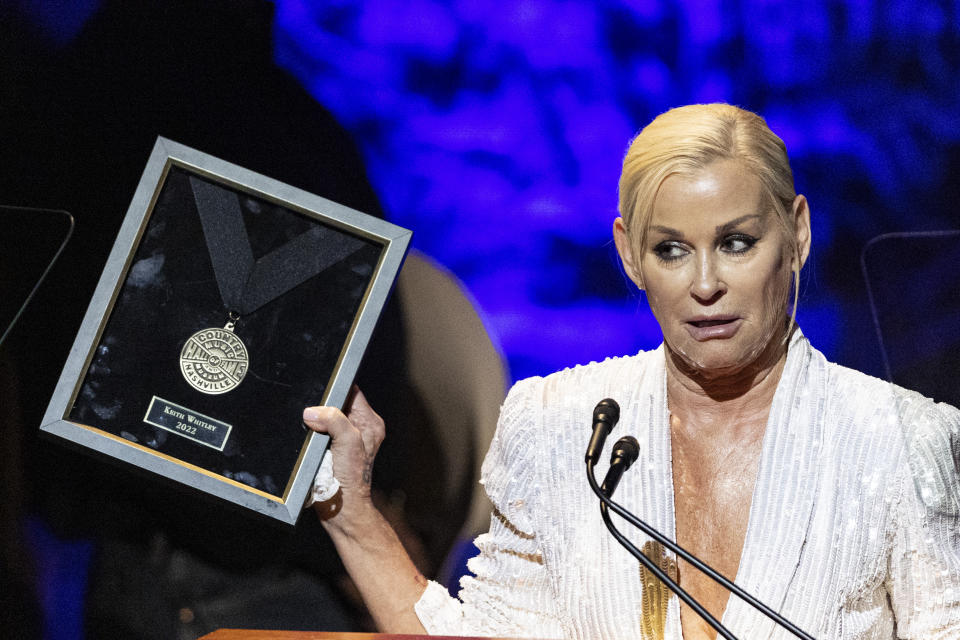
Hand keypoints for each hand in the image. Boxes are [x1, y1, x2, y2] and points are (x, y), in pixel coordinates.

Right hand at [303, 386, 384, 522]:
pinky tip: (312, 444)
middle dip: (323, 407)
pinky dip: (312, 436)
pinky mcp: (332, 450)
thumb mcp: (347, 442)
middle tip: (315, 418)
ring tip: (316, 436)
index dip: (336, 389)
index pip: (352, 392)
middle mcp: (360, 428)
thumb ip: (334, 420)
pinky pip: (319, 433)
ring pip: (325, 419)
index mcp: (370, 422)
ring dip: (316, 424)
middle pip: (336, 404)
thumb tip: (313, 412)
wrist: (341, 509)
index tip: (321, 393)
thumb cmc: (351, 479)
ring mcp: (346, 439)